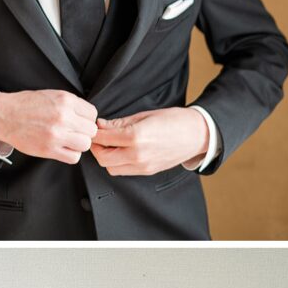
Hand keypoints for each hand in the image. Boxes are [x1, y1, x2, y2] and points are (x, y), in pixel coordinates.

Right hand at [0, 90, 98, 162]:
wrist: (5, 116)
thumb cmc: (27, 105)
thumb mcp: (52, 95)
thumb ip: (71, 104)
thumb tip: (87, 116)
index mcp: (65, 100)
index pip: (92, 113)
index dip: (87, 119)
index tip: (80, 121)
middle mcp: (63, 117)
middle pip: (91, 130)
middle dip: (84, 131)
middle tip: (74, 131)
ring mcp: (57, 134)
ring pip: (85, 144)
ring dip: (79, 144)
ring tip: (69, 140)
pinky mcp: (50, 149)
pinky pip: (74, 157)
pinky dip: (71, 154)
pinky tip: (63, 148)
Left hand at [90, 106, 208, 176]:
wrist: (195, 135)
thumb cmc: (173, 121)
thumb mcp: (143, 115)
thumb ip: (120, 123)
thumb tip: (102, 125)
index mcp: (136, 137)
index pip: (103, 138)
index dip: (94, 133)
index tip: (92, 128)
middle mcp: (137, 155)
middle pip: (103, 158)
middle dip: (96, 148)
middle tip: (98, 138)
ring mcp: (142, 166)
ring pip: (111, 168)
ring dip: (106, 157)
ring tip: (109, 145)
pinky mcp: (147, 171)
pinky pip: (124, 171)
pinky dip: (117, 163)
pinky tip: (121, 151)